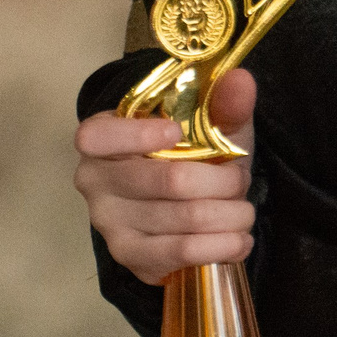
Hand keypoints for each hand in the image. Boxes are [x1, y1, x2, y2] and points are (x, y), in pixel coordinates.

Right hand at [73, 66, 256, 285]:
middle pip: (171, 180)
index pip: (97, 137)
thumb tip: (240, 81)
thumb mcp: (208, 125)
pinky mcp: (128, 255)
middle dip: (225, 181)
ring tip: (243, 211)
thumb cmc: (191, 156)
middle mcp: (94, 181)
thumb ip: (222, 103)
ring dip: (232, 214)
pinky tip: (238, 240)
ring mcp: (107, 222)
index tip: (176, 133)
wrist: (180, 205)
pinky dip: (223, 245)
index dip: (138, 135)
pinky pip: (183, 252)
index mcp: (101, 139)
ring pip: (188, 217)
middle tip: (240, 181)